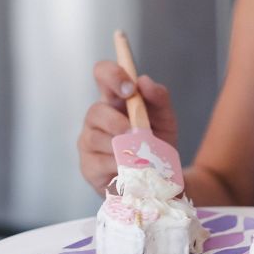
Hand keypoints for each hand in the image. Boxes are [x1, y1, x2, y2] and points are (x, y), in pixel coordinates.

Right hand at [77, 62, 179, 195]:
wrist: (161, 179)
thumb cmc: (157, 143)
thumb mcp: (165, 119)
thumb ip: (159, 98)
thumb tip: (144, 81)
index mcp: (115, 100)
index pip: (102, 74)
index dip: (112, 76)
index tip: (130, 89)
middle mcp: (98, 118)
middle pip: (95, 110)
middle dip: (117, 121)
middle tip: (136, 132)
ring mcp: (89, 142)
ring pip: (96, 138)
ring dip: (121, 146)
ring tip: (140, 154)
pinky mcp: (88, 166)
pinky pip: (100, 162)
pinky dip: (120, 164)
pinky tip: (131, 167)